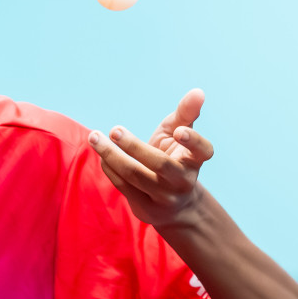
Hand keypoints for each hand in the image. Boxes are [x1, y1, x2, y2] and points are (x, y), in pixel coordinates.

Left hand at [88, 88, 215, 227]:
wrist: (173, 203)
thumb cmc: (175, 157)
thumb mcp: (180, 134)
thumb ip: (186, 113)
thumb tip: (198, 91)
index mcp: (195, 160)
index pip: (202, 150)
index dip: (193, 141)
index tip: (180, 131)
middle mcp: (183, 180)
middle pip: (159, 164)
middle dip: (134, 146)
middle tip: (115, 130)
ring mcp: (164, 197)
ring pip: (135, 175)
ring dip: (112, 155)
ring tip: (95, 137)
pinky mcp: (146, 207)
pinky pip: (123, 186)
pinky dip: (109, 168)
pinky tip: (101, 154)